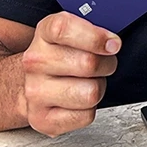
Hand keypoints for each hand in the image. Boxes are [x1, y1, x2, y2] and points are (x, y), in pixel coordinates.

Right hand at [20, 12, 120, 136]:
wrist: (34, 85)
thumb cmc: (61, 57)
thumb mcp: (74, 31)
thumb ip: (95, 28)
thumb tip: (113, 41)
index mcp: (44, 34)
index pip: (64, 29)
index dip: (95, 37)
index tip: (112, 44)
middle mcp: (35, 62)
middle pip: (88, 64)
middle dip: (106, 65)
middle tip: (102, 64)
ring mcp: (35, 92)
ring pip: (90, 93)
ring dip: (98, 88)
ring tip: (88, 83)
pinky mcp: (41, 119)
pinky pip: (86, 116)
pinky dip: (89, 110)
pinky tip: (78, 101)